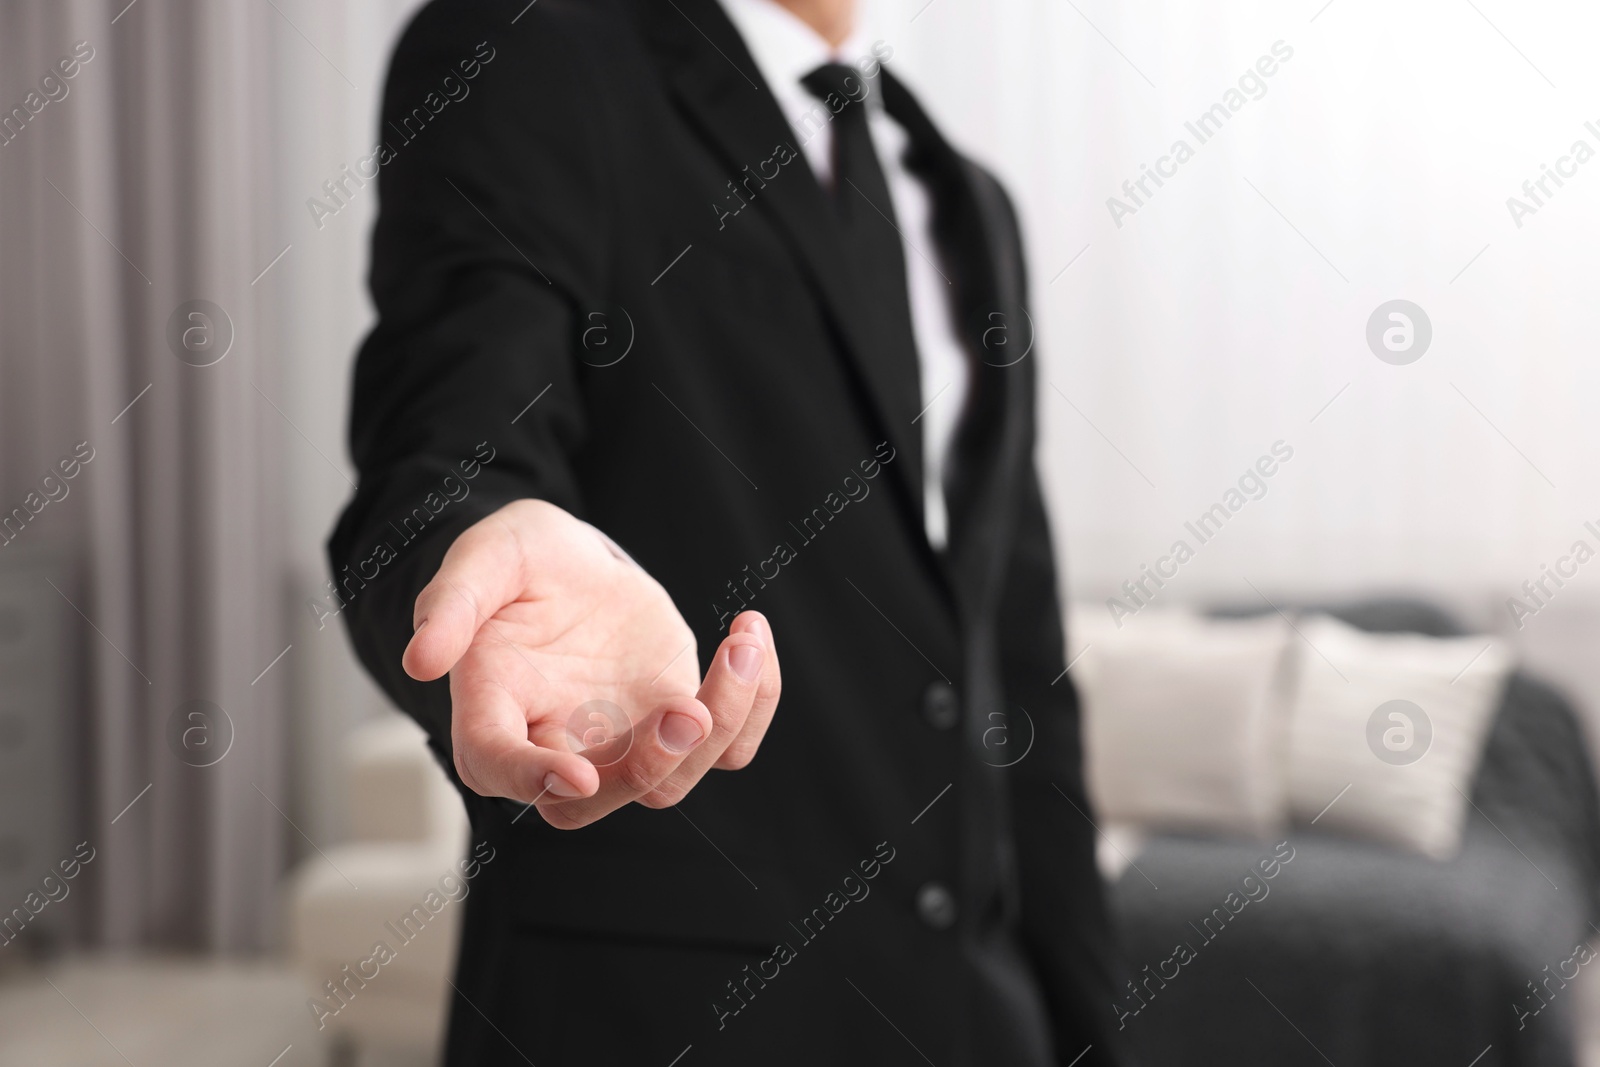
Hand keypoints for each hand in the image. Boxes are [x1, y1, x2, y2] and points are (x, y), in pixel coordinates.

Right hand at [402, 499, 780, 828]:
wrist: (569, 560)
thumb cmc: (517, 563)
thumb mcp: (482, 559)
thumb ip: (452, 603)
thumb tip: (421, 658)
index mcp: (492, 710)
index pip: (497, 764)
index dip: (531, 779)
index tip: (575, 775)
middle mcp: (556, 743)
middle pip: (593, 802)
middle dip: (647, 767)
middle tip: (690, 711)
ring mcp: (620, 740)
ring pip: (669, 781)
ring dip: (720, 725)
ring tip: (743, 641)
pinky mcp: (672, 720)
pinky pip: (727, 749)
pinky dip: (753, 708)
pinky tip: (751, 637)